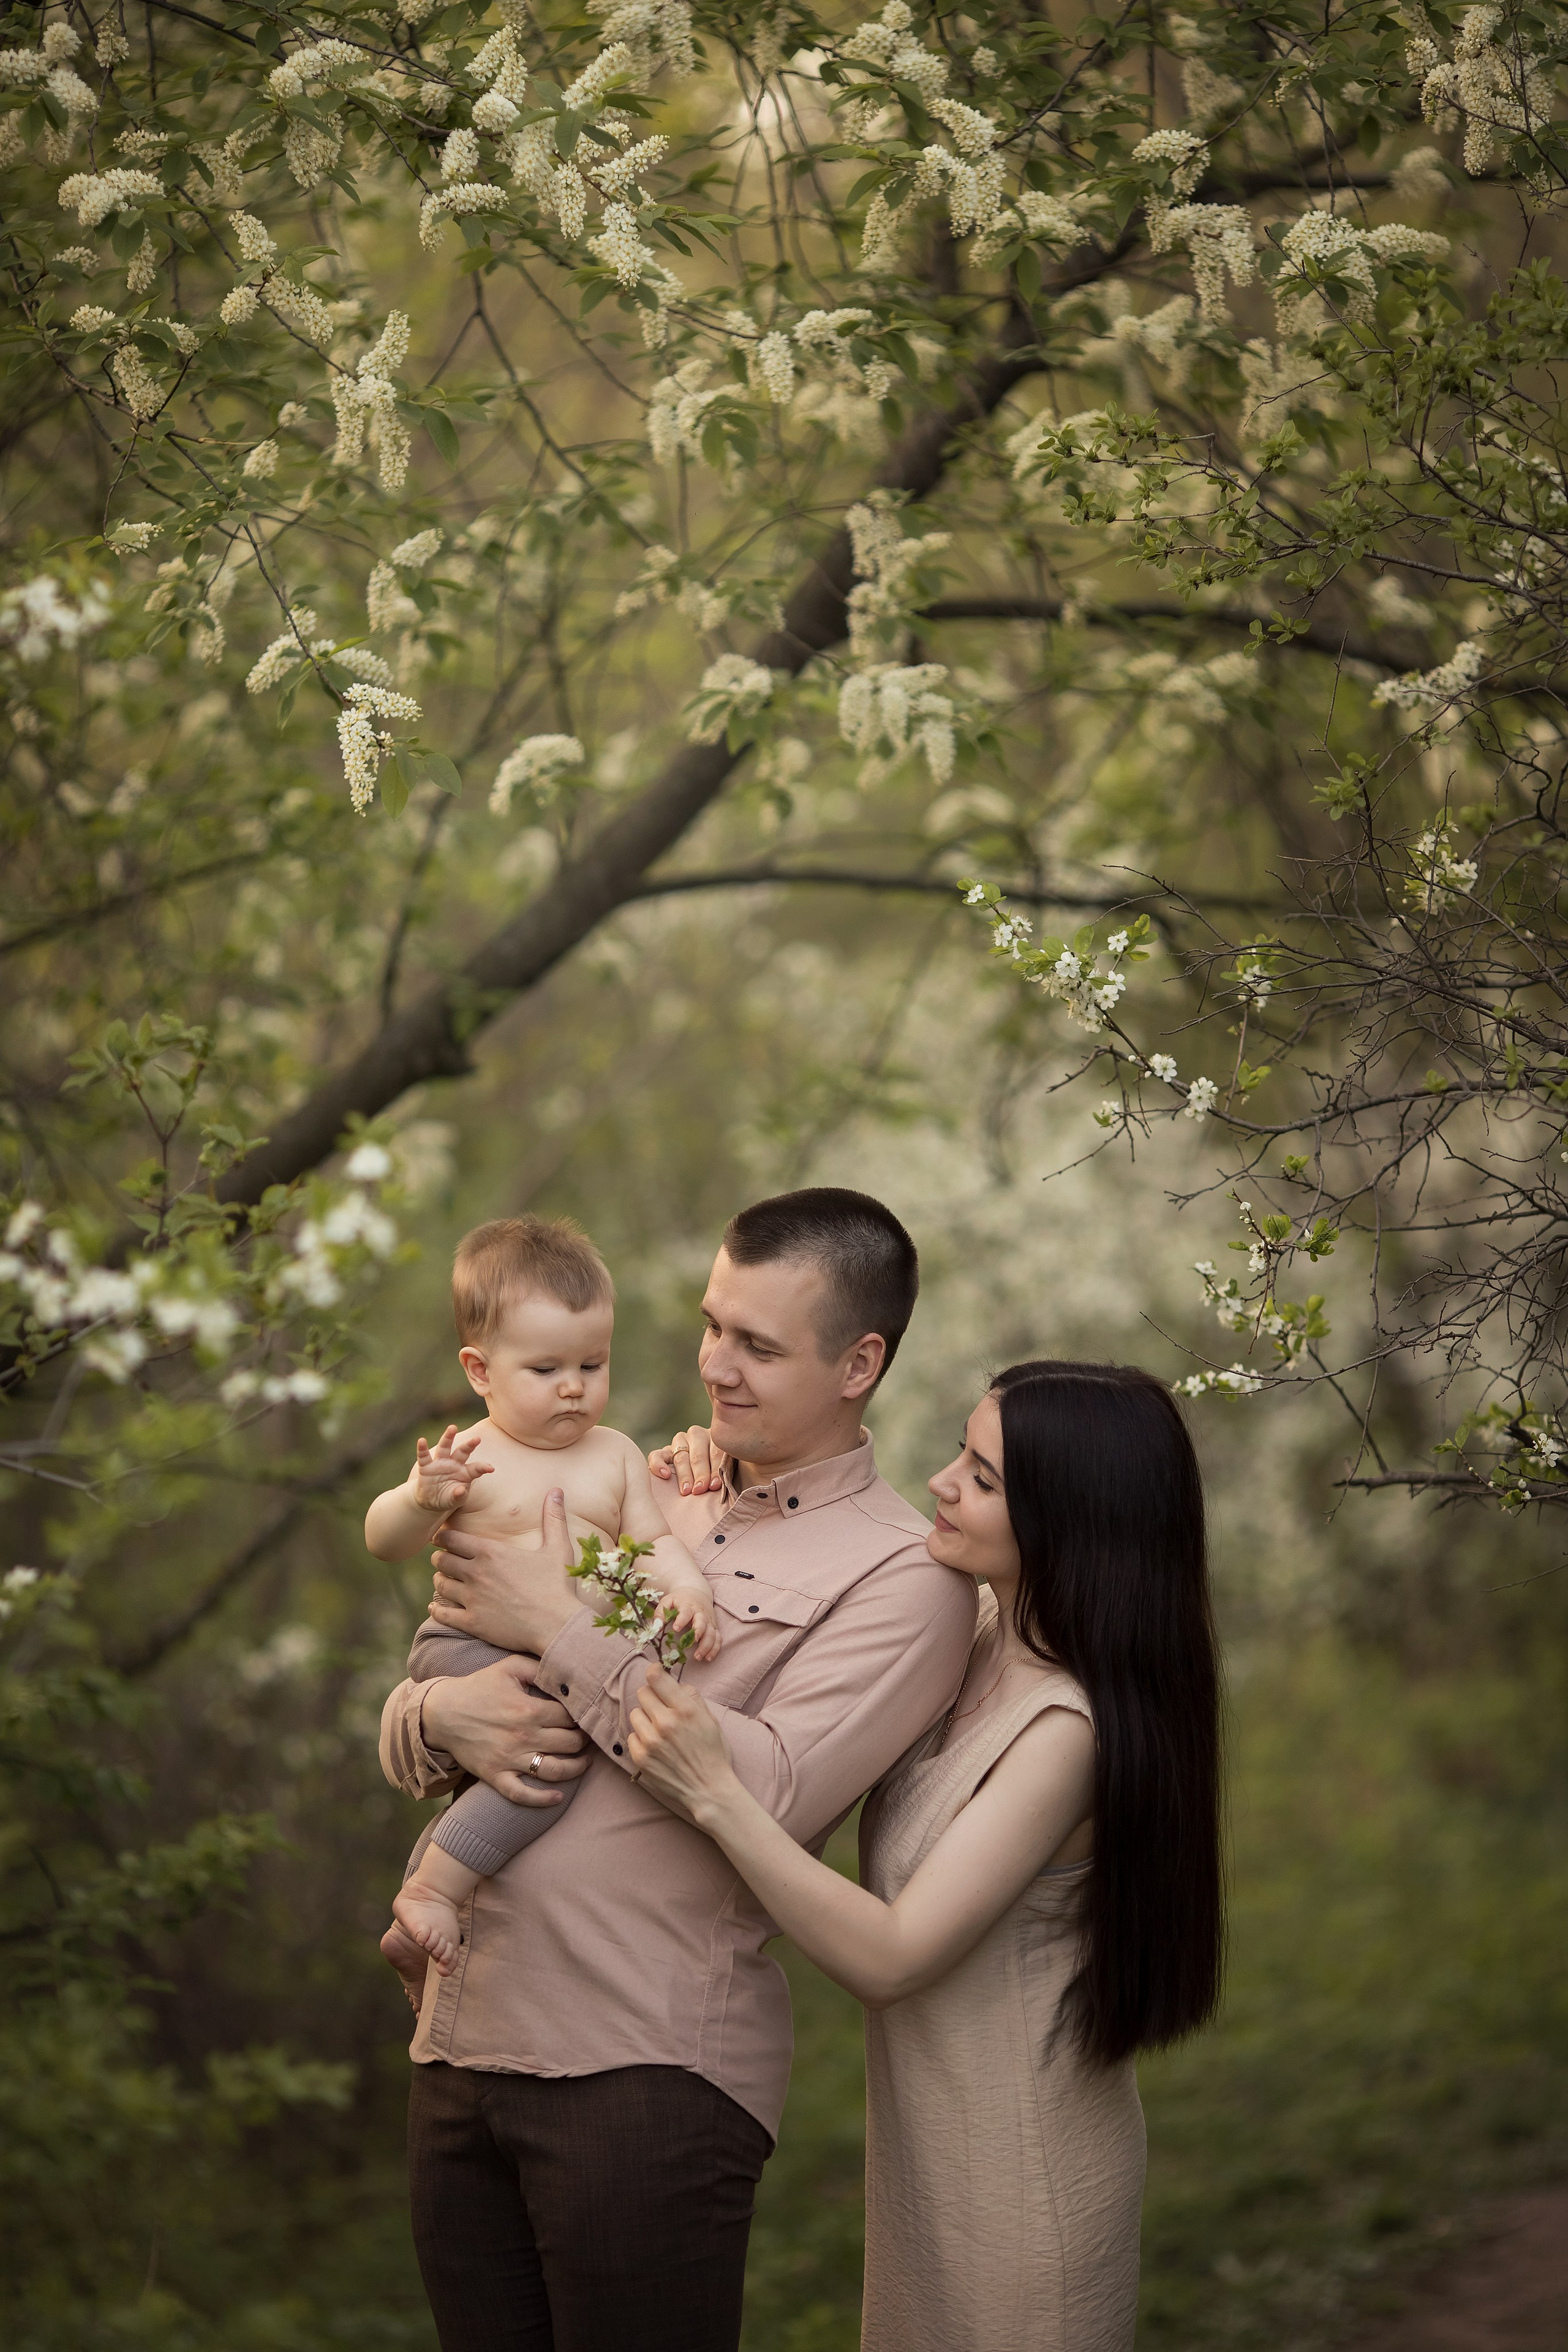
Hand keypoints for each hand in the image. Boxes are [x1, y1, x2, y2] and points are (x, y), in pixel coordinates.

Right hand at [411, 1424, 492, 1514]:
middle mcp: (454, 1464)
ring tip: (452, 1428)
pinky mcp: (426, 1467)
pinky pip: (424, 1456)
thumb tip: (461, 1490)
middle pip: (462, 1452)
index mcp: (465, 1472)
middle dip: (469, 1445)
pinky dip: (422, 1449)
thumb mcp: (455, 1500)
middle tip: (477, 1439)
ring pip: (444, 1448)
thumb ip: (459, 1496)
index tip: (491, 1469)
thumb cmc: (448, 1497)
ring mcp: (440, 1463)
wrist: (430, 1501)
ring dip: (448, 1437)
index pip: (476, 1468)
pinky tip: (421, 1441)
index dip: (483, 1467)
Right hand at [421, 1654, 588, 1804]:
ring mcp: (509, 1759)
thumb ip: (540, 1667)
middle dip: (584, 1741)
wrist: (442, 1712)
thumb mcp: (510, 1667)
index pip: (571, 1717)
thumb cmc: (479, 1686)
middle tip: (588, 1737)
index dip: (583, 1716)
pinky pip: (521, 1795)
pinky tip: (557, 1797)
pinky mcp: (496, 1775)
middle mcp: (523, 1736)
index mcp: (529, 1709)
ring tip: (584, 1763)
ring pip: (554, 1771)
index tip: (587, 1715)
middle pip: (569, 1744)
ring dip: (575, 1769)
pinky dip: (541, 1800)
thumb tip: (567, 1674)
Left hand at [429, 1489, 579, 1654]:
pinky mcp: (472, 1622)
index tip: (442, 1538)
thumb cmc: (558, 1586)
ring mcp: (472, 1599)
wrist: (557, 1625)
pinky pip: (442, 1614)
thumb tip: (556, 1490)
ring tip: (443, 1580)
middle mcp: (476, 1573)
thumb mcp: (558, 1548)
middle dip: (440, 1558)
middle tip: (443, 1559)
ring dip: (439, 1581)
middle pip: (441, 1560)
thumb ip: (553, 1518)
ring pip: (440, 1585)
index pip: (452, 1539)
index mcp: (491, 1552)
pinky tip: (435, 1607)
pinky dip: (436, 1609)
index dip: (444, 1537)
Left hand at [627, 1664, 738, 1826]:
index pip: (656, 1677)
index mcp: (686, 1709)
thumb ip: (692, 1697)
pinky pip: (632, 1735)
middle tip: (661, 1708)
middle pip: (643, 1692)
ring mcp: (651, 1741)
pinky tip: (655, 1746)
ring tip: (659, 1730)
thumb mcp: (711, 1719)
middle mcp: (666, 1722)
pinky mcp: (641, 1757)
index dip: (654, 1672)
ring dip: (645, 1718)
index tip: (656, 1675)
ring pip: (635, 1713)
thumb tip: (675, 1683)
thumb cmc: (713, 1753)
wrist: (708, 1790)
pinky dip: (641, 1738)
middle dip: (652, 1697)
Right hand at [647, 1423, 723, 1496]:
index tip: (715, 1486)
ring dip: (684, 1474)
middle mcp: (697, 1435)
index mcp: (716, 1436)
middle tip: (700, 1490)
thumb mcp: (729, 1466)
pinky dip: (659, 1465)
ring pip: (680, 1456)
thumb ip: (728, 1470)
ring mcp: (679, 1441)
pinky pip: (657, 1455)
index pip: (716, 1452)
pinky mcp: (665, 1451)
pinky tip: (665, 1475)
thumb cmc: (722, 1471)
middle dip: (700, 1474)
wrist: (706, 1469)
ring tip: (687, 1490)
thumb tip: (725, 1485)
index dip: (716, 1469)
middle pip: (698, 1455)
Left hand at [661, 1579, 720, 1663]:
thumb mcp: (667, 1601)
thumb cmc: (679, 1599)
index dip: (681, 1620)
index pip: (686, 1612)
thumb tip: (656, 1627)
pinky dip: (715, 1648)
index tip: (675, 1628)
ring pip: (712, 1633)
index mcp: (688, 1606)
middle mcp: (701, 1613)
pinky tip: (708, 1658)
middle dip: (698, 1633)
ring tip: (698, 1657)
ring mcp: (709, 1620)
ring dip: (706, 1645)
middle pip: (702, 1623)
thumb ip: (660, 1613)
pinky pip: (718, 1638)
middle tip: (692, 1643)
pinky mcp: (714, 1626)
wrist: (696, 1591)